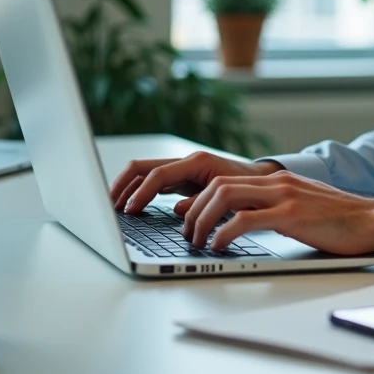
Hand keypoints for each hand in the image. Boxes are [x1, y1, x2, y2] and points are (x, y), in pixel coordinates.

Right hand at [108, 151, 281, 213]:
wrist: (265, 181)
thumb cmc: (251, 188)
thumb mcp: (230, 197)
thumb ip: (203, 203)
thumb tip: (179, 211)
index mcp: (197, 162)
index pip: (158, 175)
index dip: (141, 193)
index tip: (129, 211)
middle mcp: (187, 162)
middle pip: (142, 168)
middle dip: (122, 186)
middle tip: (108, 206)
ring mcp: (183, 169)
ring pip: (145, 174)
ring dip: (127, 189)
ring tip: (114, 207)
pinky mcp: (183, 179)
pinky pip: (154, 182)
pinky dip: (140, 192)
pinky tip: (132, 206)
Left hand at [180, 170, 373, 256]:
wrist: (373, 219)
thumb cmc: (340, 221)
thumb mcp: (301, 208)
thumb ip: (274, 210)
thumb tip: (245, 222)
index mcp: (278, 181)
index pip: (225, 180)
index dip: (200, 200)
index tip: (191, 220)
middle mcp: (277, 182)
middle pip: (218, 184)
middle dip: (194, 210)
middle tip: (188, 233)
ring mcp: (284, 196)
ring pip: (225, 196)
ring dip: (203, 219)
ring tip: (198, 241)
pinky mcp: (291, 215)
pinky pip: (245, 220)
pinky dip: (224, 233)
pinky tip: (219, 247)